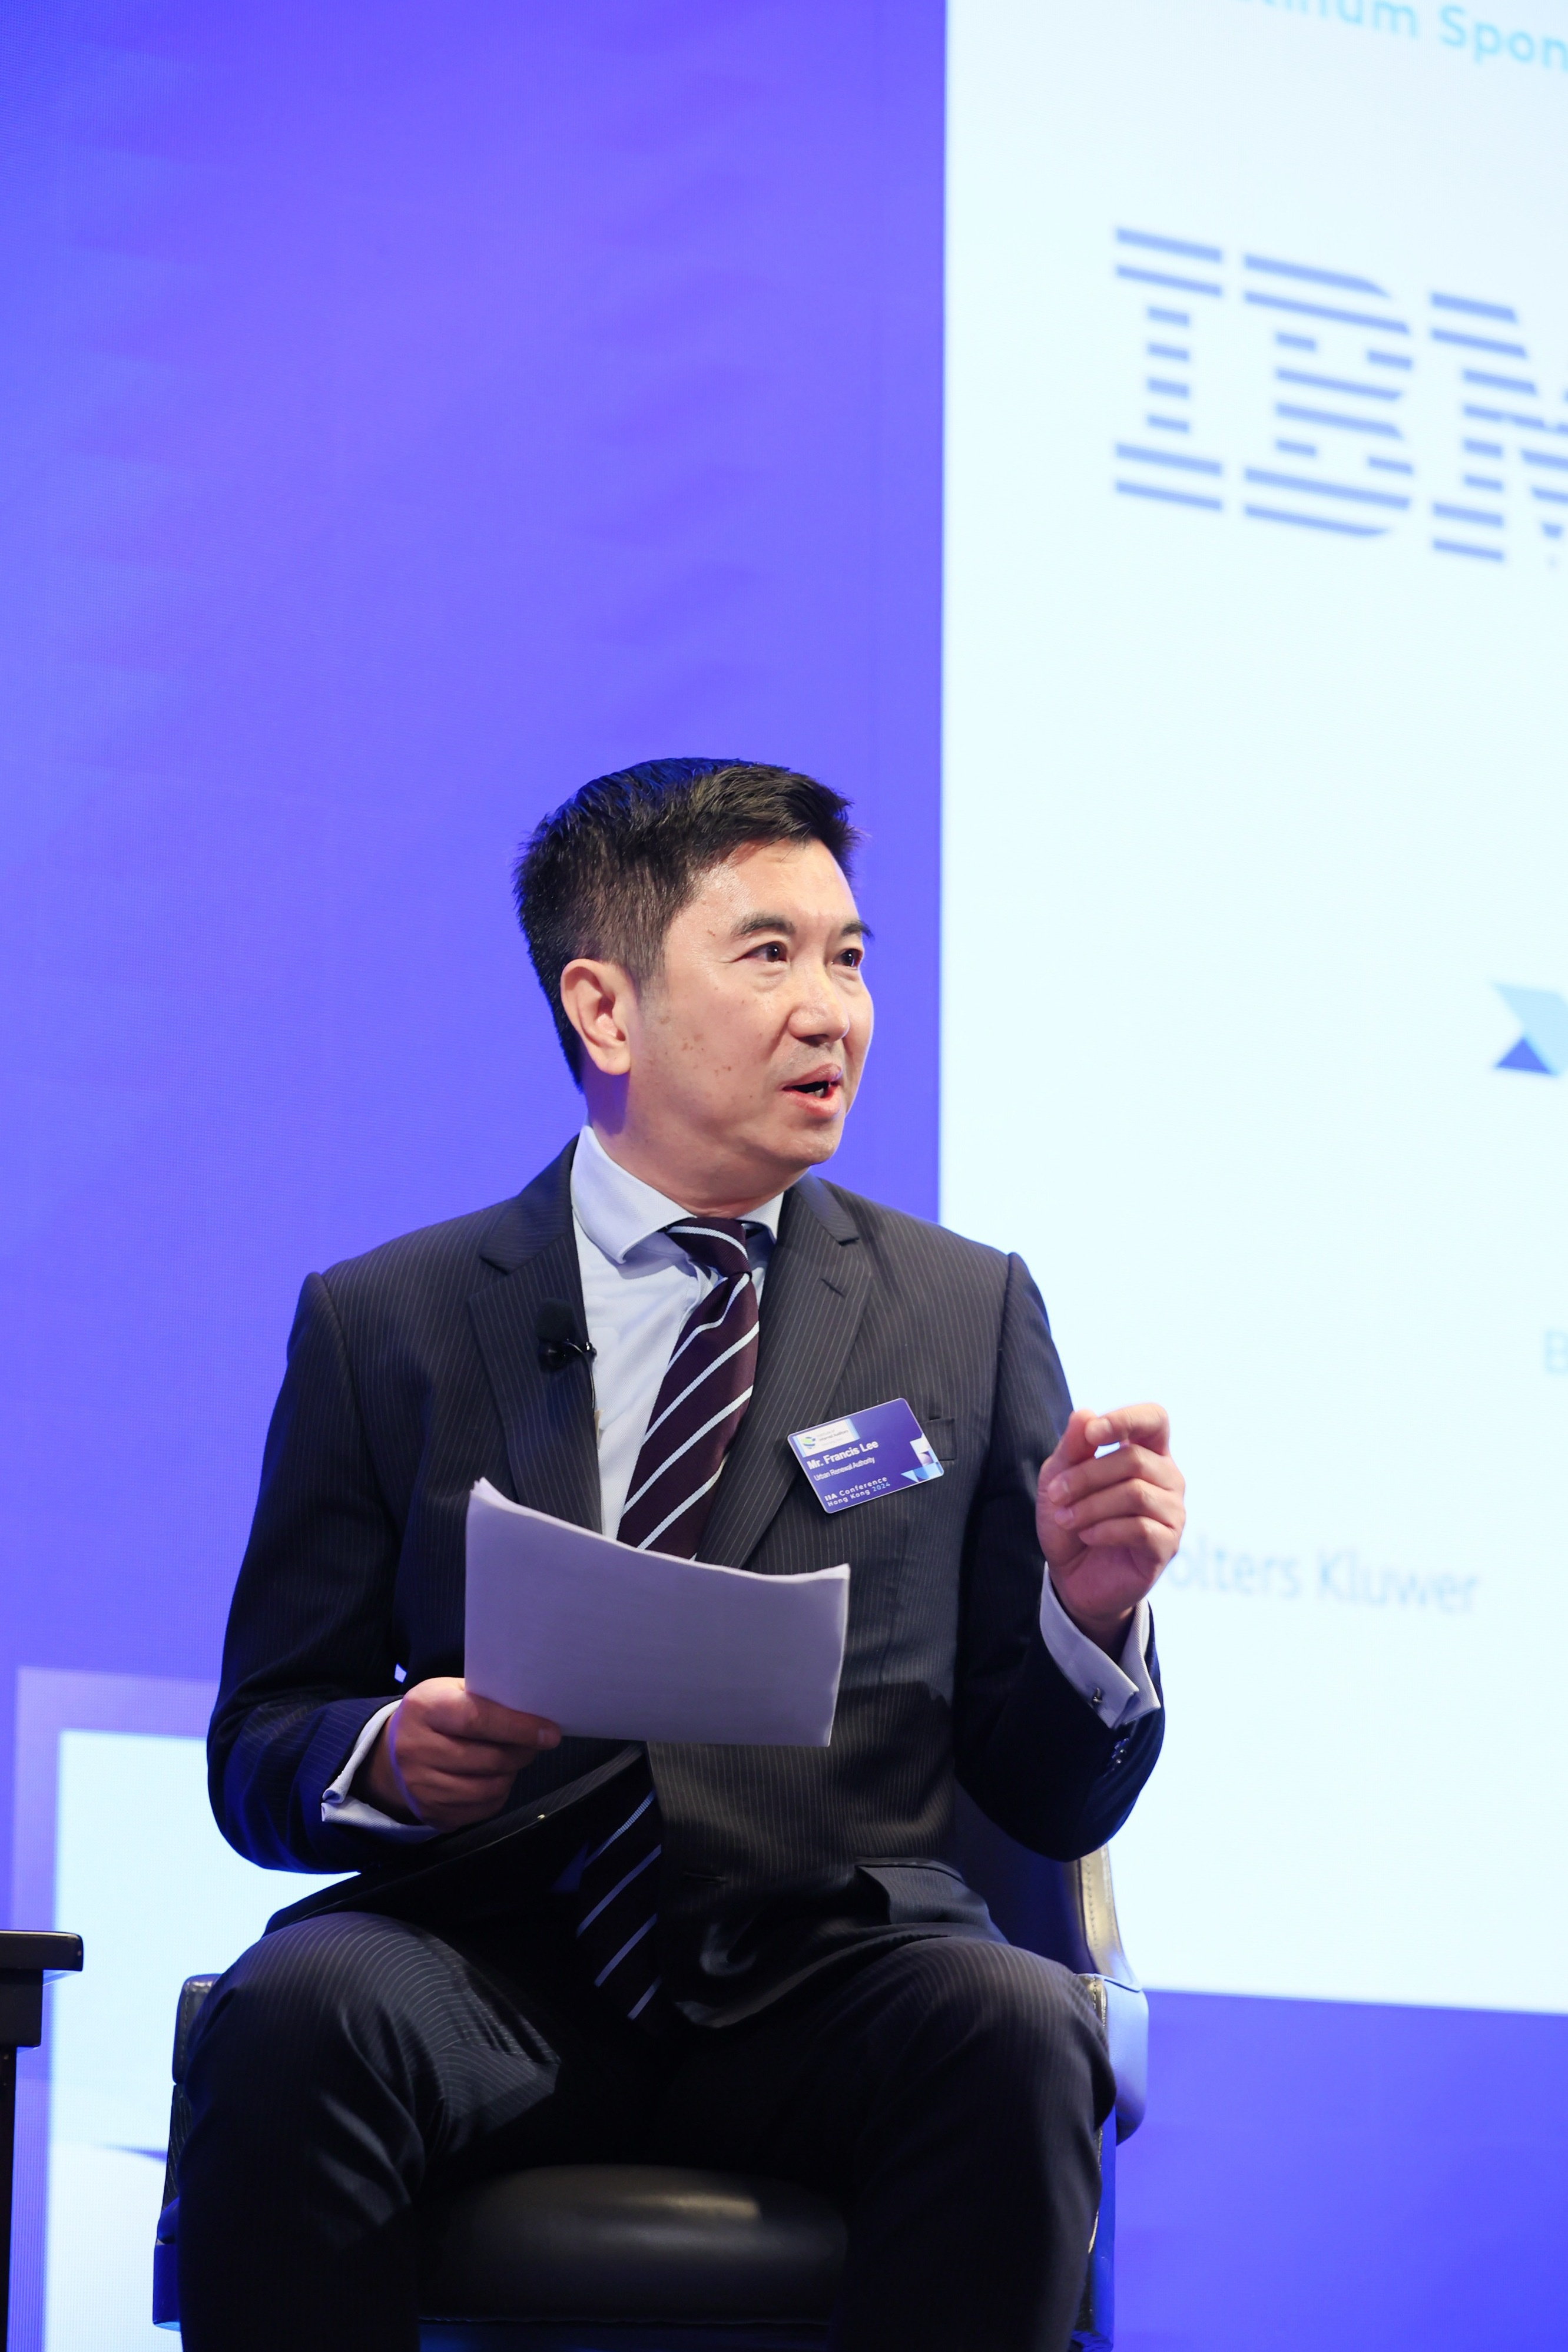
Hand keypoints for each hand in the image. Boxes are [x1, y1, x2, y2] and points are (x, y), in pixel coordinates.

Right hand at [357, 1677, 560, 1830]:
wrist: (392, 1752)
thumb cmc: (435, 1715)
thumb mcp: (450, 1692)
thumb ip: (486, 1700)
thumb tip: (536, 1715)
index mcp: (424, 1708)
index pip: (476, 1719)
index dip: (517, 1727)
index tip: (549, 1732)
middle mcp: (416, 1749)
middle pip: (487, 1759)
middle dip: (521, 1753)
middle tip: (535, 1744)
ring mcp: (420, 1786)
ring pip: (488, 1788)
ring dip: (511, 1774)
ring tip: (513, 1760)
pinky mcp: (429, 1812)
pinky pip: (481, 1809)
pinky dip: (497, 1794)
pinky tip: (495, 1777)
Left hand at [1036, 1404, 1185, 1656]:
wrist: (1070, 1575)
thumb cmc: (1070, 1518)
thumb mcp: (1059, 1478)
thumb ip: (1073, 1448)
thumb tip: (1085, 1413)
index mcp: (1146, 1452)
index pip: (1154, 1418)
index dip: (1126, 1419)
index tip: (1091, 1434)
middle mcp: (1167, 1478)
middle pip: (1135, 1459)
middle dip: (1087, 1475)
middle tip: (1056, 1494)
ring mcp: (1172, 1512)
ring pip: (1136, 1493)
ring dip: (1090, 1505)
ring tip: (1065, 1518)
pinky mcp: (1167, 1545)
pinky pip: (1140, 1528)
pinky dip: (1104, 1530)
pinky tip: (1087, 1536)